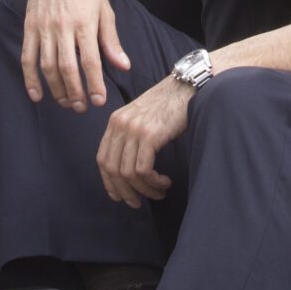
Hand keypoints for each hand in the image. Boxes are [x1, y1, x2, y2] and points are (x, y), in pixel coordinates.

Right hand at [23, 0, 130, 110]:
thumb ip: (111, 41)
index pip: (90, 61)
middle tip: (82, 107)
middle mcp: (62, 26)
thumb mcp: (105, 10)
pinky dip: (30, 78)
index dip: (94, 84)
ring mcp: (43, 27)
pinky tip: (37, 94)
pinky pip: (27, 57)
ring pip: (47, 66)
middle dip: (75, 92)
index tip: (99, 101)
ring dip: (56, 89)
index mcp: (84, 23)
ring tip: (66, 102)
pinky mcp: (29, 25)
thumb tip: (124, 66)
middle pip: (67, 68)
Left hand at [96, 76, 193, 207]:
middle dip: (124, 192)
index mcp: (115, 122)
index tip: (120, 196)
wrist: (187, 86)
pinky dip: (153, 182)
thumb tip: (128, 170)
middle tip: (138, 203)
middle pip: (112, 170)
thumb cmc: (169, 105)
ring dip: (144, 190)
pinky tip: (164, 181)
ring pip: (128, 173)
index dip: (109, 182)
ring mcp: (134, 129)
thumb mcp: (142, 118)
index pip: (102, 159)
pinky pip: (143, 170)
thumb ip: (131, 137)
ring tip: (159, 192)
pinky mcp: (149, 135)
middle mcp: (120, 125)